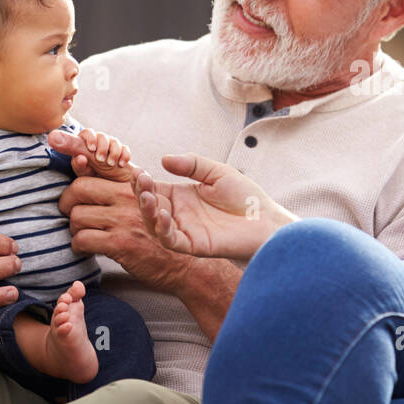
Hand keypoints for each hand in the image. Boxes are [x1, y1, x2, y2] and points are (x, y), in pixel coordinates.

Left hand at [48, 128, 137, 182]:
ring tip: (111, 164)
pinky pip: (124, 148)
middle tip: (101, 160)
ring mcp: (110, 149)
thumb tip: (53, 138)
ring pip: (114, 141)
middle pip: (102, 135)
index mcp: (84, 147)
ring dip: (113, 151)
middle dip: (103, 146)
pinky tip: (121, 164)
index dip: (90, 138)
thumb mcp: (83, 169)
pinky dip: (124, 155)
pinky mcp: (122, 154)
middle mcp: (97, 145)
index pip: (86, 133)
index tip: (91, 149)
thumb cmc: (93, 181)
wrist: (112, 192)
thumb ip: (71, 153)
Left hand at [58, 174, 194, 292]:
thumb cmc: (161, 232)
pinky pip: (82, 239)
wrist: (184, 264)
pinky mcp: (121, 243)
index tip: (67, 167)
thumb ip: (127, 185)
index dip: (77, 163)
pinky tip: (89, 248)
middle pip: (79, 188)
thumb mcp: (150, 201)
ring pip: (77, 216)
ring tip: (84, 233)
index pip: (97, 166)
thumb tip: (93, 168)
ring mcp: (124, 220)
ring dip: (75, 228)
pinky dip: (79, 246)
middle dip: (67, 202)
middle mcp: (129, 198)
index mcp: (134, 184)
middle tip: (70, 212)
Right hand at [133, 153, 295, 260]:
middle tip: (141, 181)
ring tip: (148, 196)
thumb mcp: (217, 173)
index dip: (142, 180)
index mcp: (182, 195)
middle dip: (142, 193)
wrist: (266, 220)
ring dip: (147, 211)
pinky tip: (163, 215)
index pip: (154, 188)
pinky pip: (171, 240)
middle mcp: (179, 213)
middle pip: (150, 205)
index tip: (136, 170)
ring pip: (155, 224)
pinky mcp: (193, 245)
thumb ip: (192, 165)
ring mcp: (185, 230)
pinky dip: (163, 229)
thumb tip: (164, 159)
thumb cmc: (245, 197)